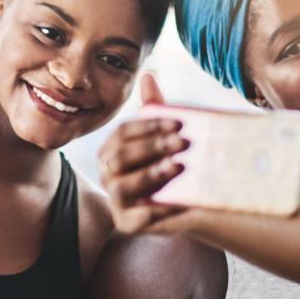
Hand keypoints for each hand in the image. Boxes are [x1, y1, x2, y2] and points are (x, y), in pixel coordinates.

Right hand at [99, 74, 190, 234]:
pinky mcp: (126, 223)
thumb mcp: (168, 137)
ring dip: (151, 175)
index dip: (149, 126)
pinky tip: (176, 203)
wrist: (190, 203)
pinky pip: (133, 218)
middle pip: (121, 157)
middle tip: (183, 143)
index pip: (124, 132)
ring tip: (178, 168)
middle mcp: (109, 172)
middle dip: (152, 148)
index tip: (178, 123)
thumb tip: (149, 75)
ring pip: (123, 185)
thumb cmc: (174, 164)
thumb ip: (156, 110)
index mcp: (115, 148)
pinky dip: (153, 211)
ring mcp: (116, 199)